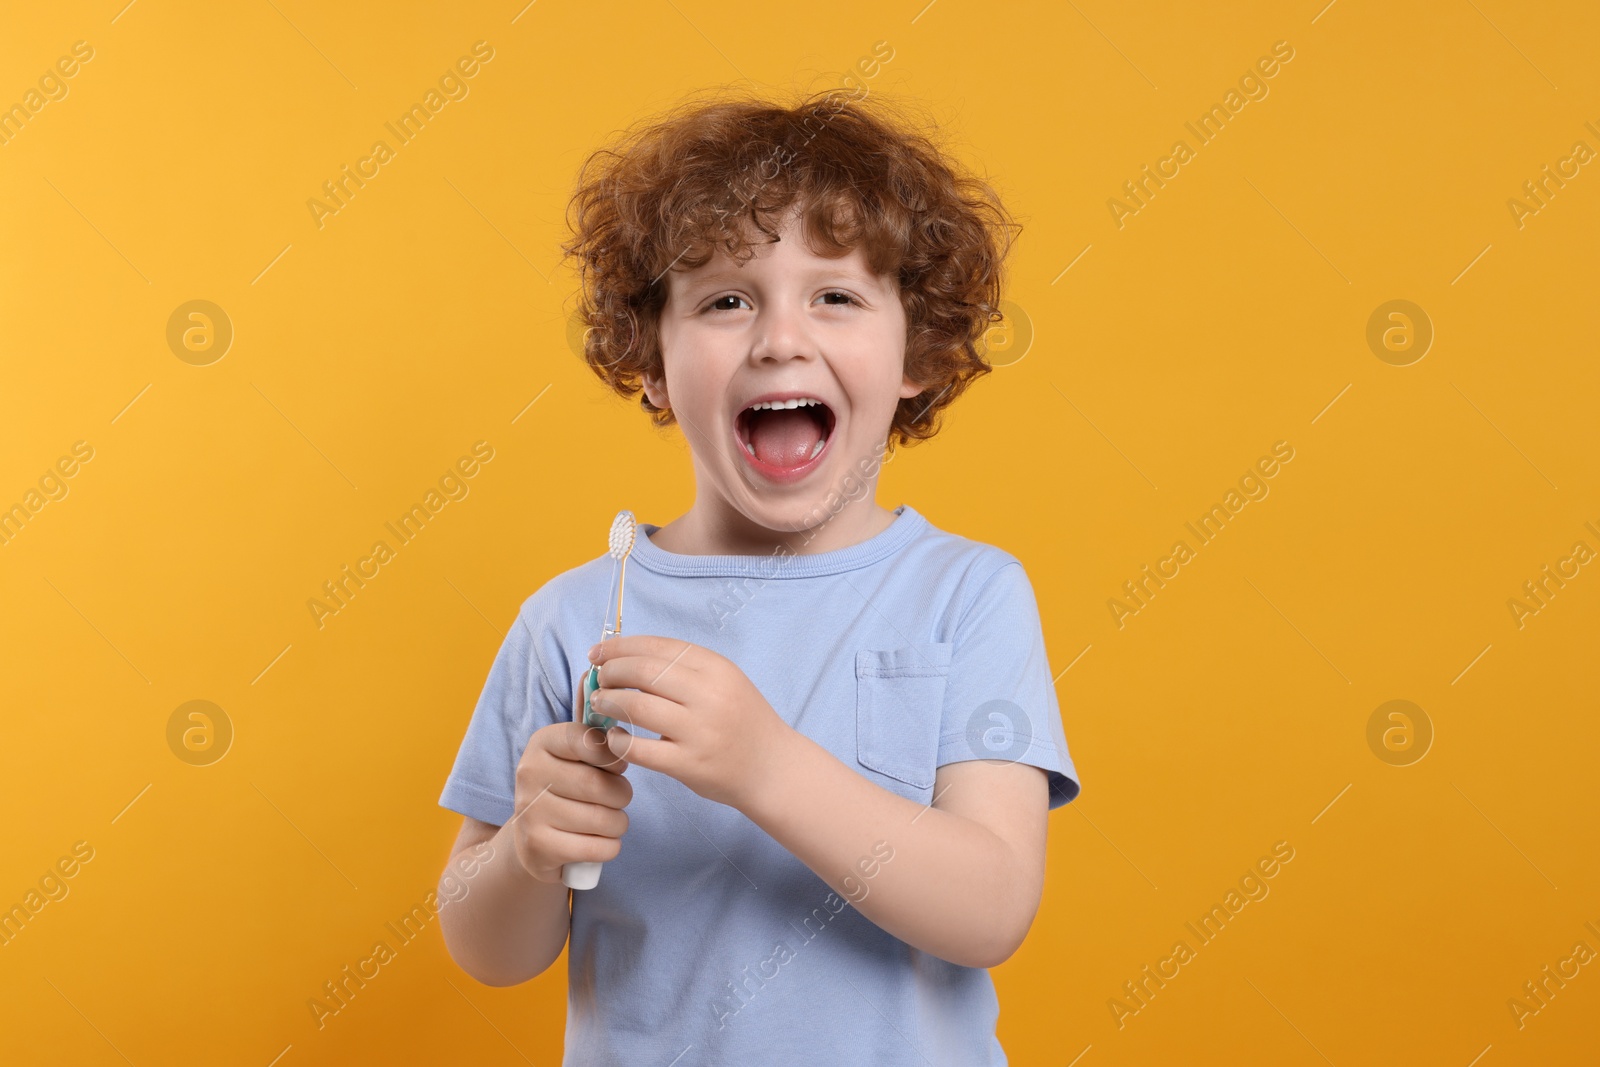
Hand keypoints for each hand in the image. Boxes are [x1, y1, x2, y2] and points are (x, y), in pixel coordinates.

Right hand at [507, 718, 632, 883]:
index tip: (616, 765)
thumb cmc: (568, 788)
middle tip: (616, 797)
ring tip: (607, 820)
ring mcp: (529, 811)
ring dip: (618, 823)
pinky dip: (609, 847)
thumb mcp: (576, 753)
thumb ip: (591, 722)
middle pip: (600, 785)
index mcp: (542, 741)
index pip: (591, 741)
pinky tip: (597, 841)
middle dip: (621, 795)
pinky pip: (598, 848)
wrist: (532, 840)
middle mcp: (529, 772)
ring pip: (603, 819)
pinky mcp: (538, 846)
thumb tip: (592, 673)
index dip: (615, 757)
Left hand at [587, 635, 794, 810]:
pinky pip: (639, 749)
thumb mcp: (724, 681)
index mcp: (716, 668)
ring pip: (636, 707)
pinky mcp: (688, 764)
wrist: (772, 767)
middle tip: (599, 680)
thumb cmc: (741, 721)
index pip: (658, 646)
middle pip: (643, 671)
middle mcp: (709, 695)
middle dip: (611, 672)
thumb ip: (684, 668)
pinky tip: (615, 738)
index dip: (620, 647)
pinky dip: (618, 741)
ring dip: (609, 702)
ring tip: (601, 705)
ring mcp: (699, 731)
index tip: (598, 653)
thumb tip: (625, 656)